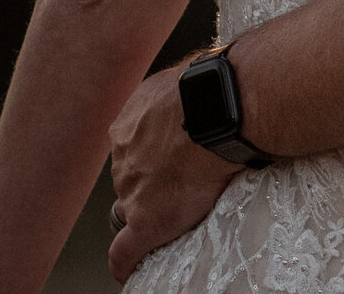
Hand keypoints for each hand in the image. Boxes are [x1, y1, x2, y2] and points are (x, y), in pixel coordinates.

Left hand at [106, 63, 240, 280]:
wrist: (218, 109)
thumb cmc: (215, 86)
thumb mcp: (190, 75)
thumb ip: (185, 90)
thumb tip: (209, 84)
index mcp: (132, 120)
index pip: (134, 145)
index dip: (152, 154)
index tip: (167, 157)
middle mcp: (124, 154)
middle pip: (132, 175)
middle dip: (151, 179)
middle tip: (182, 179)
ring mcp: (132, 189)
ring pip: (132, 206)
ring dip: (151, 208)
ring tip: (180, 210)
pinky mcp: (146, 221)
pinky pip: (125, 251)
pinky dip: (126, 262)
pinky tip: (130, 270)